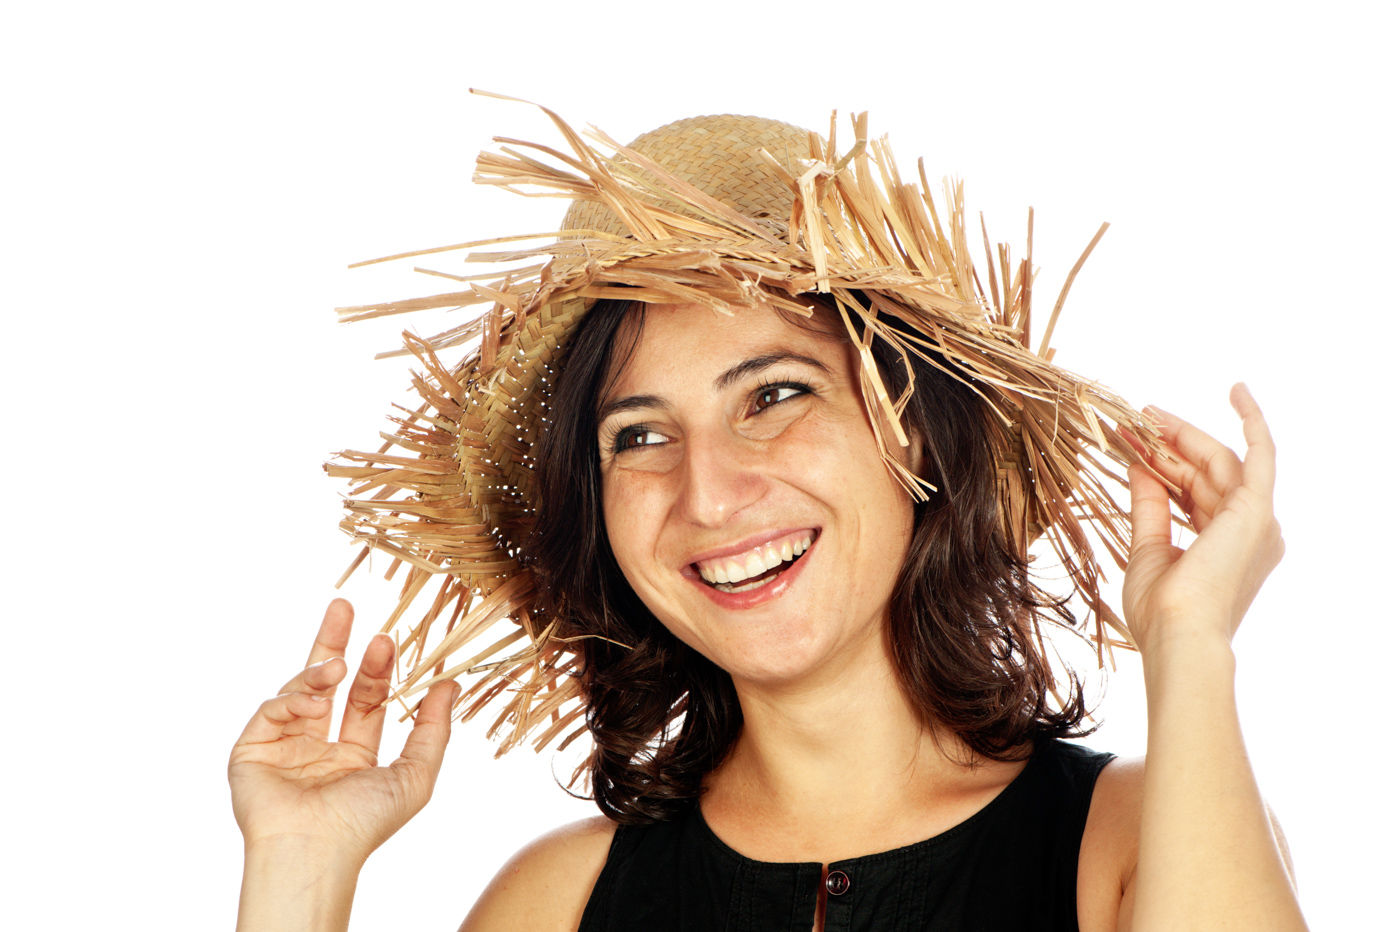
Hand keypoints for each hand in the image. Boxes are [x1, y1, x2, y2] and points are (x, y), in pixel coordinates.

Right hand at [228, 599, 458, 867]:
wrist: (315, 851)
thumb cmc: (365, 823)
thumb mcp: (415, 773)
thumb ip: (434, 728)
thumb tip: (450, 684)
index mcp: (354, 757)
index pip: (366, 700)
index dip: (377, 669)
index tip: (388, 638)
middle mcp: (318, 749)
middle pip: (328, 683)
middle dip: (335, 643)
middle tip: (344, 606)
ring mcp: (284, 747)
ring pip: (300, 691)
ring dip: (319, 671)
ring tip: (336, 665)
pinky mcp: (252, 750)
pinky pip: (271, 709)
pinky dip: (292, 697)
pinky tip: (313, 698)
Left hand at [1121, 383, 1284, 652]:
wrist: (1177, 634)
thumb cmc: (1160, 609)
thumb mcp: (1147, 547)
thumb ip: (1149, 505)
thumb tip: (1139, 465)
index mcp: (1225, 544)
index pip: (1192, 490)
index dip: (1161, 463)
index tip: (1129, 441)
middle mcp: (1248, 530)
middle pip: (1205, 472)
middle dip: (1167, 444)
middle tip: (1134, 418)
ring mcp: (1256, 520)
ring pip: (1218, 461)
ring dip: (1182, 435)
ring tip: (1146, 413)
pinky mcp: (1256, 510)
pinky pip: (1260, 454)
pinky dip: (1250, 421)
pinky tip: (1236, 391)